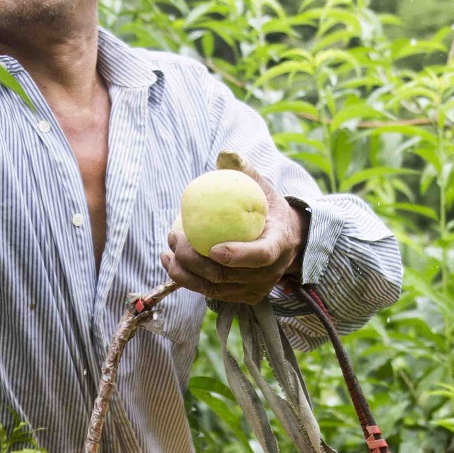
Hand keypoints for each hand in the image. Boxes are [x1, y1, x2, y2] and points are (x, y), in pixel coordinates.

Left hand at [161, 165, 308, 303]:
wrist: (286, 240)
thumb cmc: (269, 209)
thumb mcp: (263, 188)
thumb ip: (245, 172)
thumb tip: (225, 155)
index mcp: (279, 245)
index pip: (260, 255)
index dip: (237, 255)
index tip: (212, 247)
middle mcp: (270, 274)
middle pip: (227, 275)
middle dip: (194, 260)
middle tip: (174, 238)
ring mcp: (255, 289)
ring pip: (214, 288)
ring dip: (184, 272)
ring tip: (167, 251)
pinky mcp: (242, 297)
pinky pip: (210, 292)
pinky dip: (187, 280)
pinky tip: (171, 263)